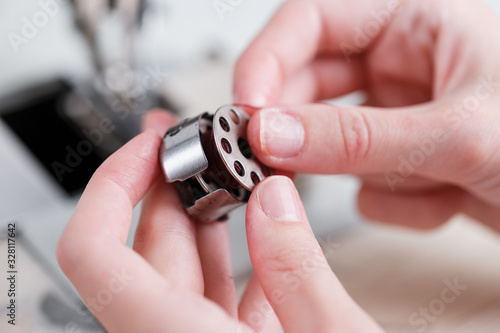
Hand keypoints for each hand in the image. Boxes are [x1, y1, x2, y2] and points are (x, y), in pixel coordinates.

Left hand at [57, 110, 381, 332]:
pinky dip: (243, 250)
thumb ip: (300, 271)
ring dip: (206, 211)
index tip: (148, 148)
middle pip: (147, 248)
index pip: (95, 256)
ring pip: (185, 266)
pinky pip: (224, 290)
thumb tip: (275, 200)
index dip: (109, 189)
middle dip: (171, 183)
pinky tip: (265, 220)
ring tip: (231, 167)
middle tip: (199, 140)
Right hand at [234, 0, 499, 229]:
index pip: (309, 21)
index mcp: (414, 17)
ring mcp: (398, 115)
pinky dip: (400, 201)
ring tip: (426, 182)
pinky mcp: (402, 160)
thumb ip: (357, 136)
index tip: (245, 111)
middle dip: (301, 131)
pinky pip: (365, 185)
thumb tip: (274, 133)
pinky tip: (447, 197)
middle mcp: (400, 63)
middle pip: (310, 87)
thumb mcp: (460, 130)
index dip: (267, 63)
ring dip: (373, 174)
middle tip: (275, 161)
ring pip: (335, 145)